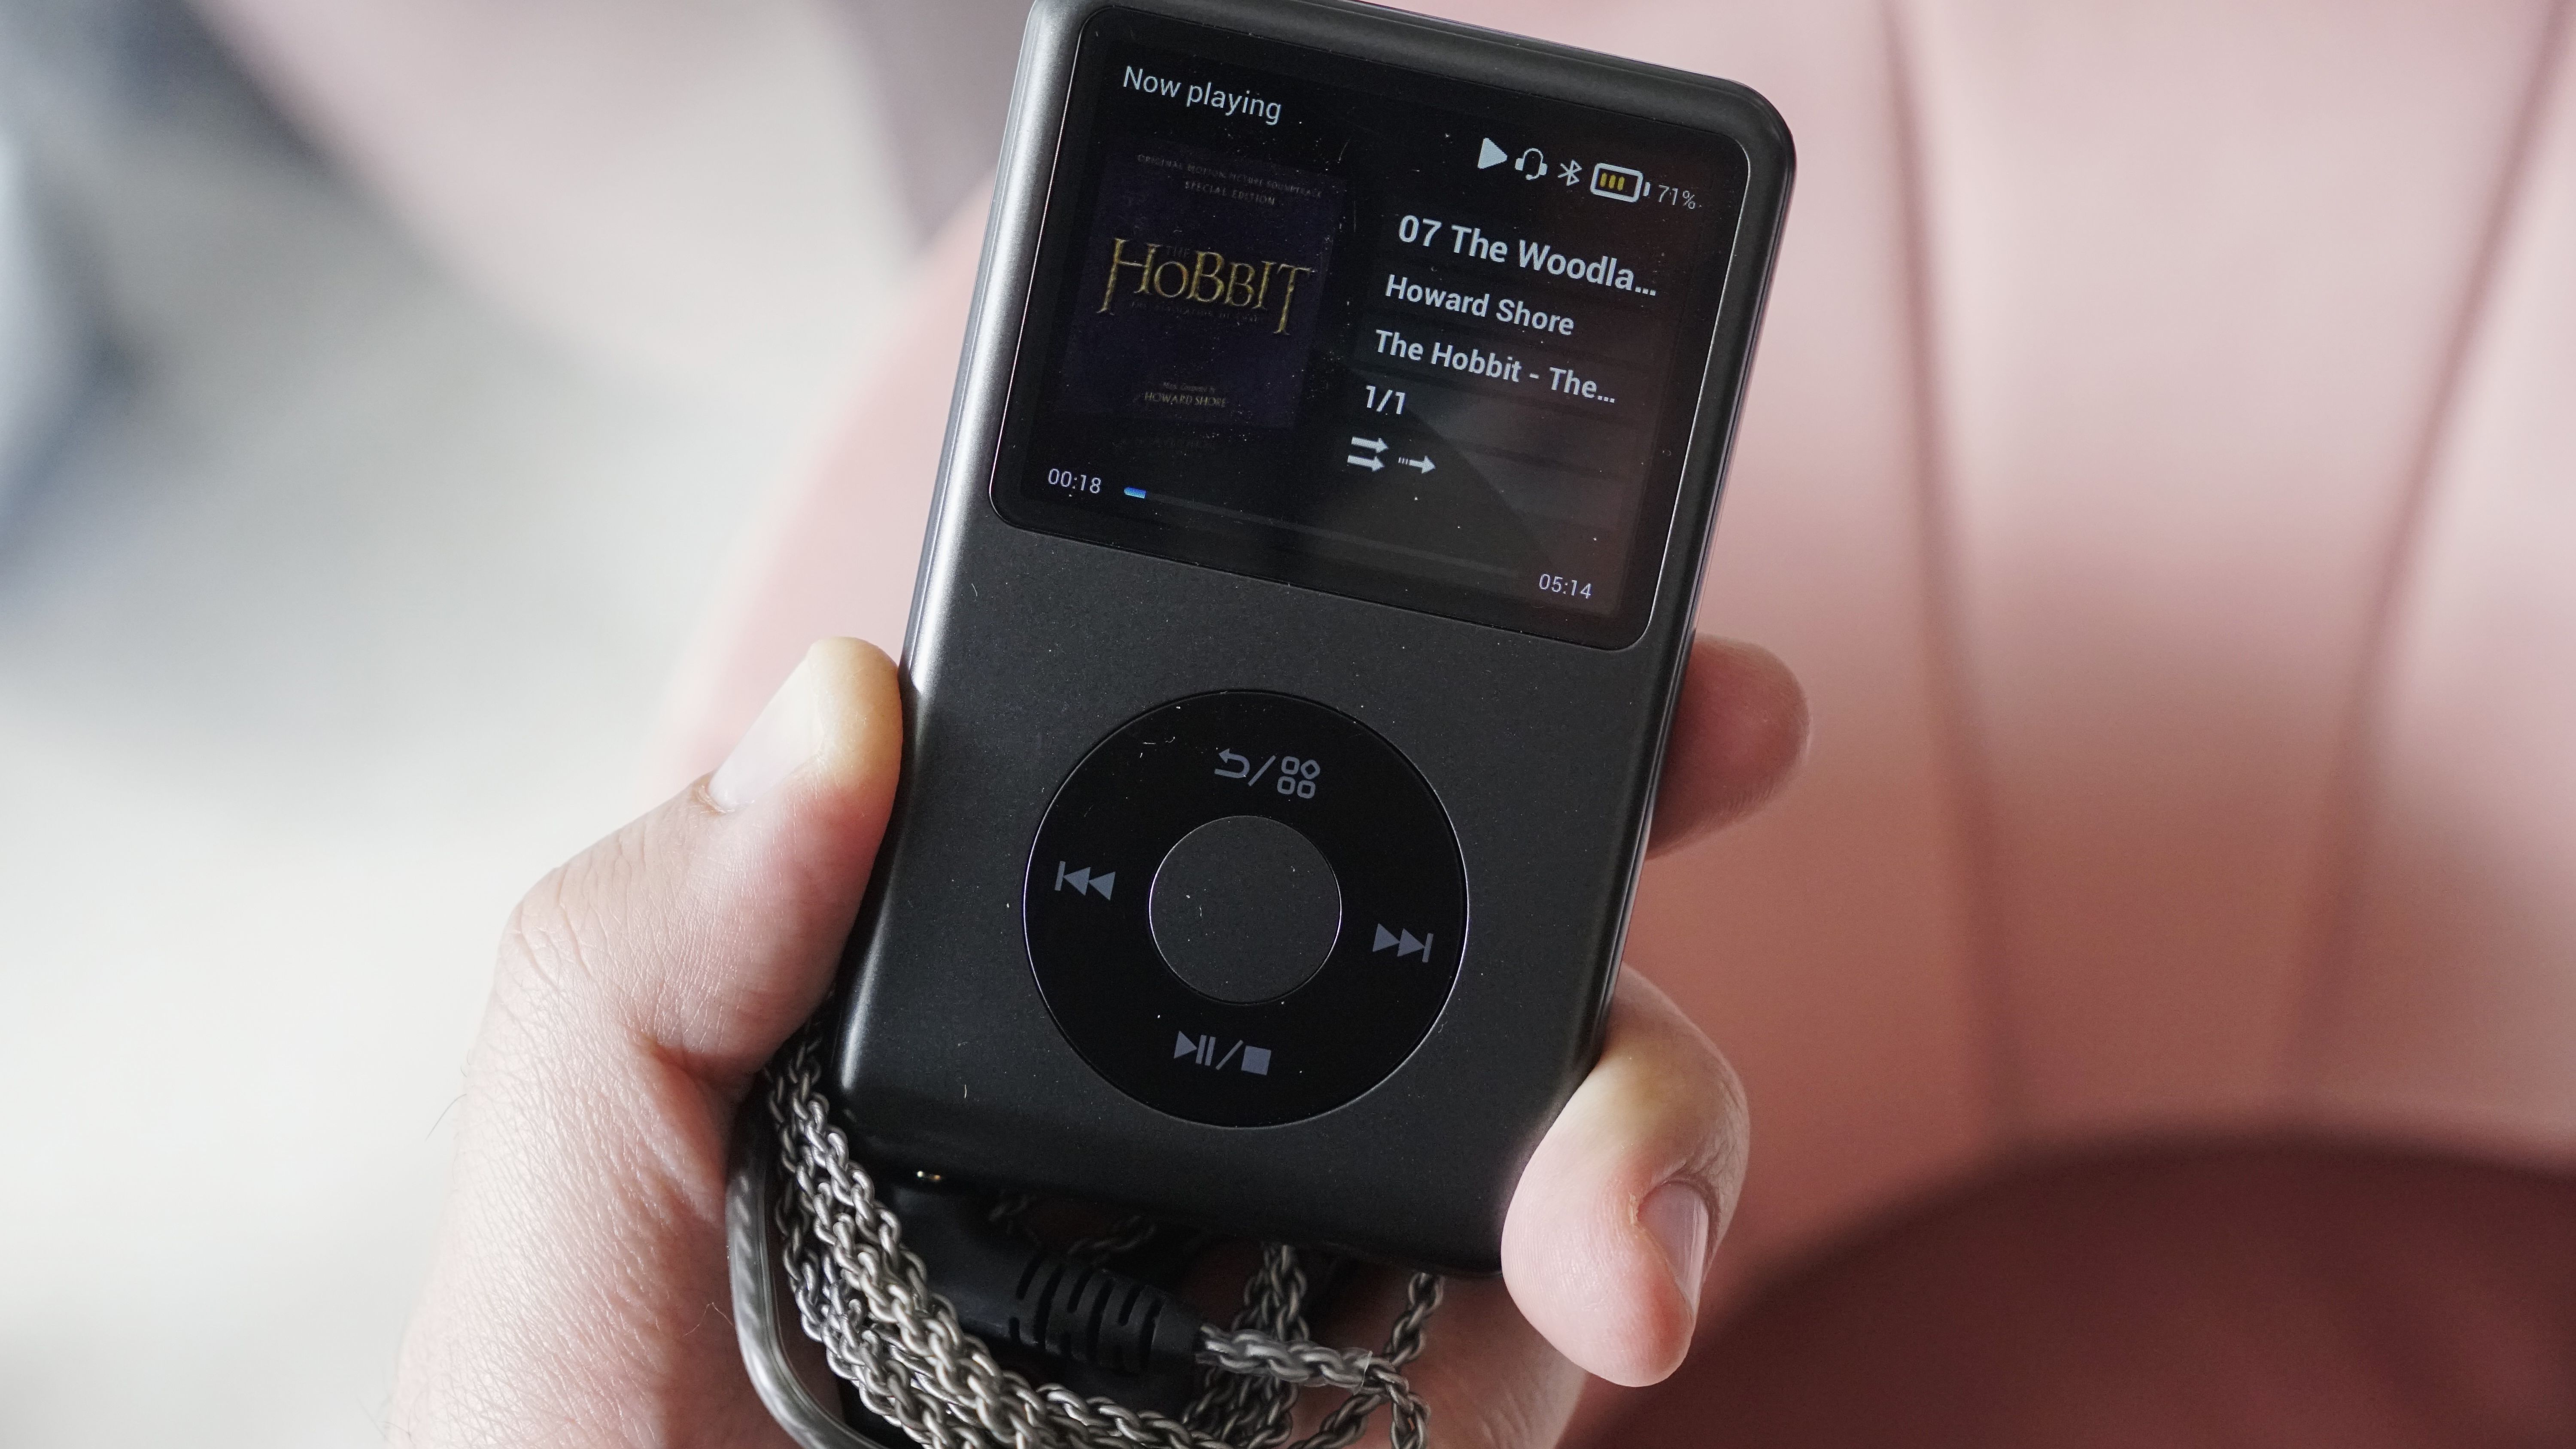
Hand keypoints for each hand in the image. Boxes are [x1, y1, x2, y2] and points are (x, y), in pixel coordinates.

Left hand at [391, 635, 1806, 1447]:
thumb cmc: (608, 1448)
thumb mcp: (576, 1195)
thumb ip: (650, 948)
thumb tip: (840, 699)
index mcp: (995, 980)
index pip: (1176, 762)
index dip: (1330, 643)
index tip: (1444, 560)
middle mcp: (1178, 1085)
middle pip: (1420, 888)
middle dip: (1595, 794)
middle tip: (1719, 723)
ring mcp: (1311, 1239)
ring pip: (1555, 1074)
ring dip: (1640, 1085)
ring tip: (1610, 1202)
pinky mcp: (1412, 1383)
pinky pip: (1577, 1275)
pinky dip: (1642, 1240)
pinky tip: (1617, 1280)